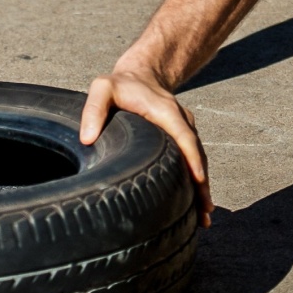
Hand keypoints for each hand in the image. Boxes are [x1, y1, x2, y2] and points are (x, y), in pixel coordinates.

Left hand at [79, 70, 212, 227]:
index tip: (199, 180)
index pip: (184, 137)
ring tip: (204, 217)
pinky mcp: (181, 138)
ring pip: (198, 160)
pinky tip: (196, 202)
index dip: (193, 159)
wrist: (140, 75)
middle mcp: (181, 121)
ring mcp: (184, 130)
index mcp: (166, 112)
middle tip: (205, 212)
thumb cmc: (119, 85)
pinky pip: (192, 159)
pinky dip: (196, 180)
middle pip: (197, 155)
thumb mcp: (102, 88)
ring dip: (202, 187)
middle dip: (202, 184)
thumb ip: (93, 109)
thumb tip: (87, 140)